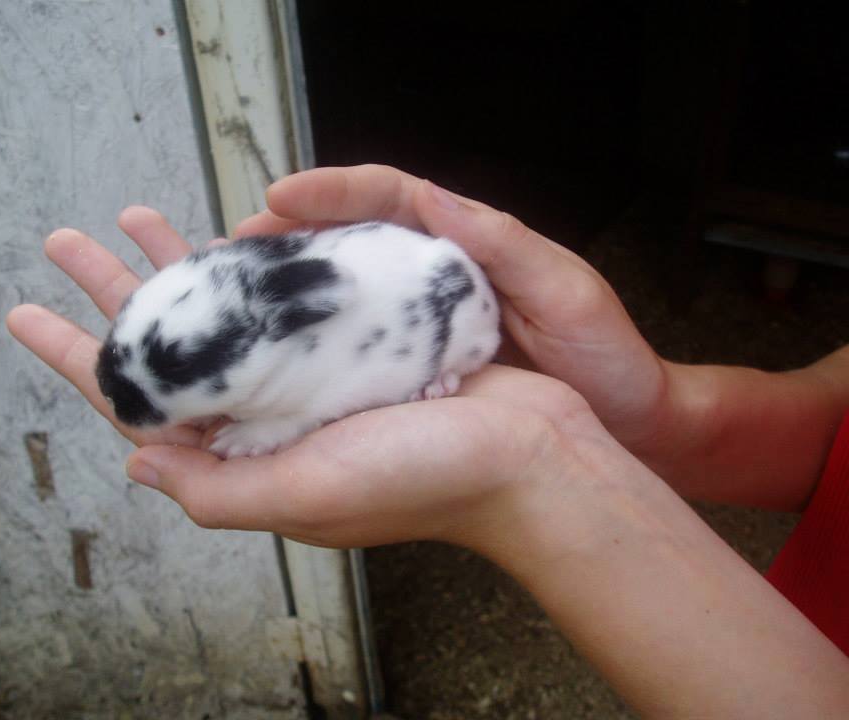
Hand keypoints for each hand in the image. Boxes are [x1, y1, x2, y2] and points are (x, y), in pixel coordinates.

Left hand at [6, 206, 603, 550]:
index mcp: (246, 454)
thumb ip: (216, 489)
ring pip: (222, 313)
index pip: (140, 401)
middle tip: (69, 240)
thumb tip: (135, 466)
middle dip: (117, 292)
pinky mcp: (351, 347)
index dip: (79, 357)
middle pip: (172, 345)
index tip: (27, 312)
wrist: (529, 455)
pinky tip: (227, 233)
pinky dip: (250, 268)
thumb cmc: (424, 481)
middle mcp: (268, 415)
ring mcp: (308, 378)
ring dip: (178, 268)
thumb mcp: (307, 498)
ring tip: (137, 218)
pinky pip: (281, 299)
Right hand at [235, 165, 669, 454]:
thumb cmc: (607, 357)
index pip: (390, 196)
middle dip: (289, 236)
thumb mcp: (565, 291)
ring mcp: (428, 322)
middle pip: (352, 237)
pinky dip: (322, 344)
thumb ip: (503, 243)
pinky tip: (283, 358)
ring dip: (292, 290)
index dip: (332, 190)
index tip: (279, 197)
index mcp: (470, 241)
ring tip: (236, 299)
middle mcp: (439, 274)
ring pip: (348, 291)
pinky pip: (363, 346)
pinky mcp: (423, 366)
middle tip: (230, 251)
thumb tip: (432, 197)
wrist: (628, 426)